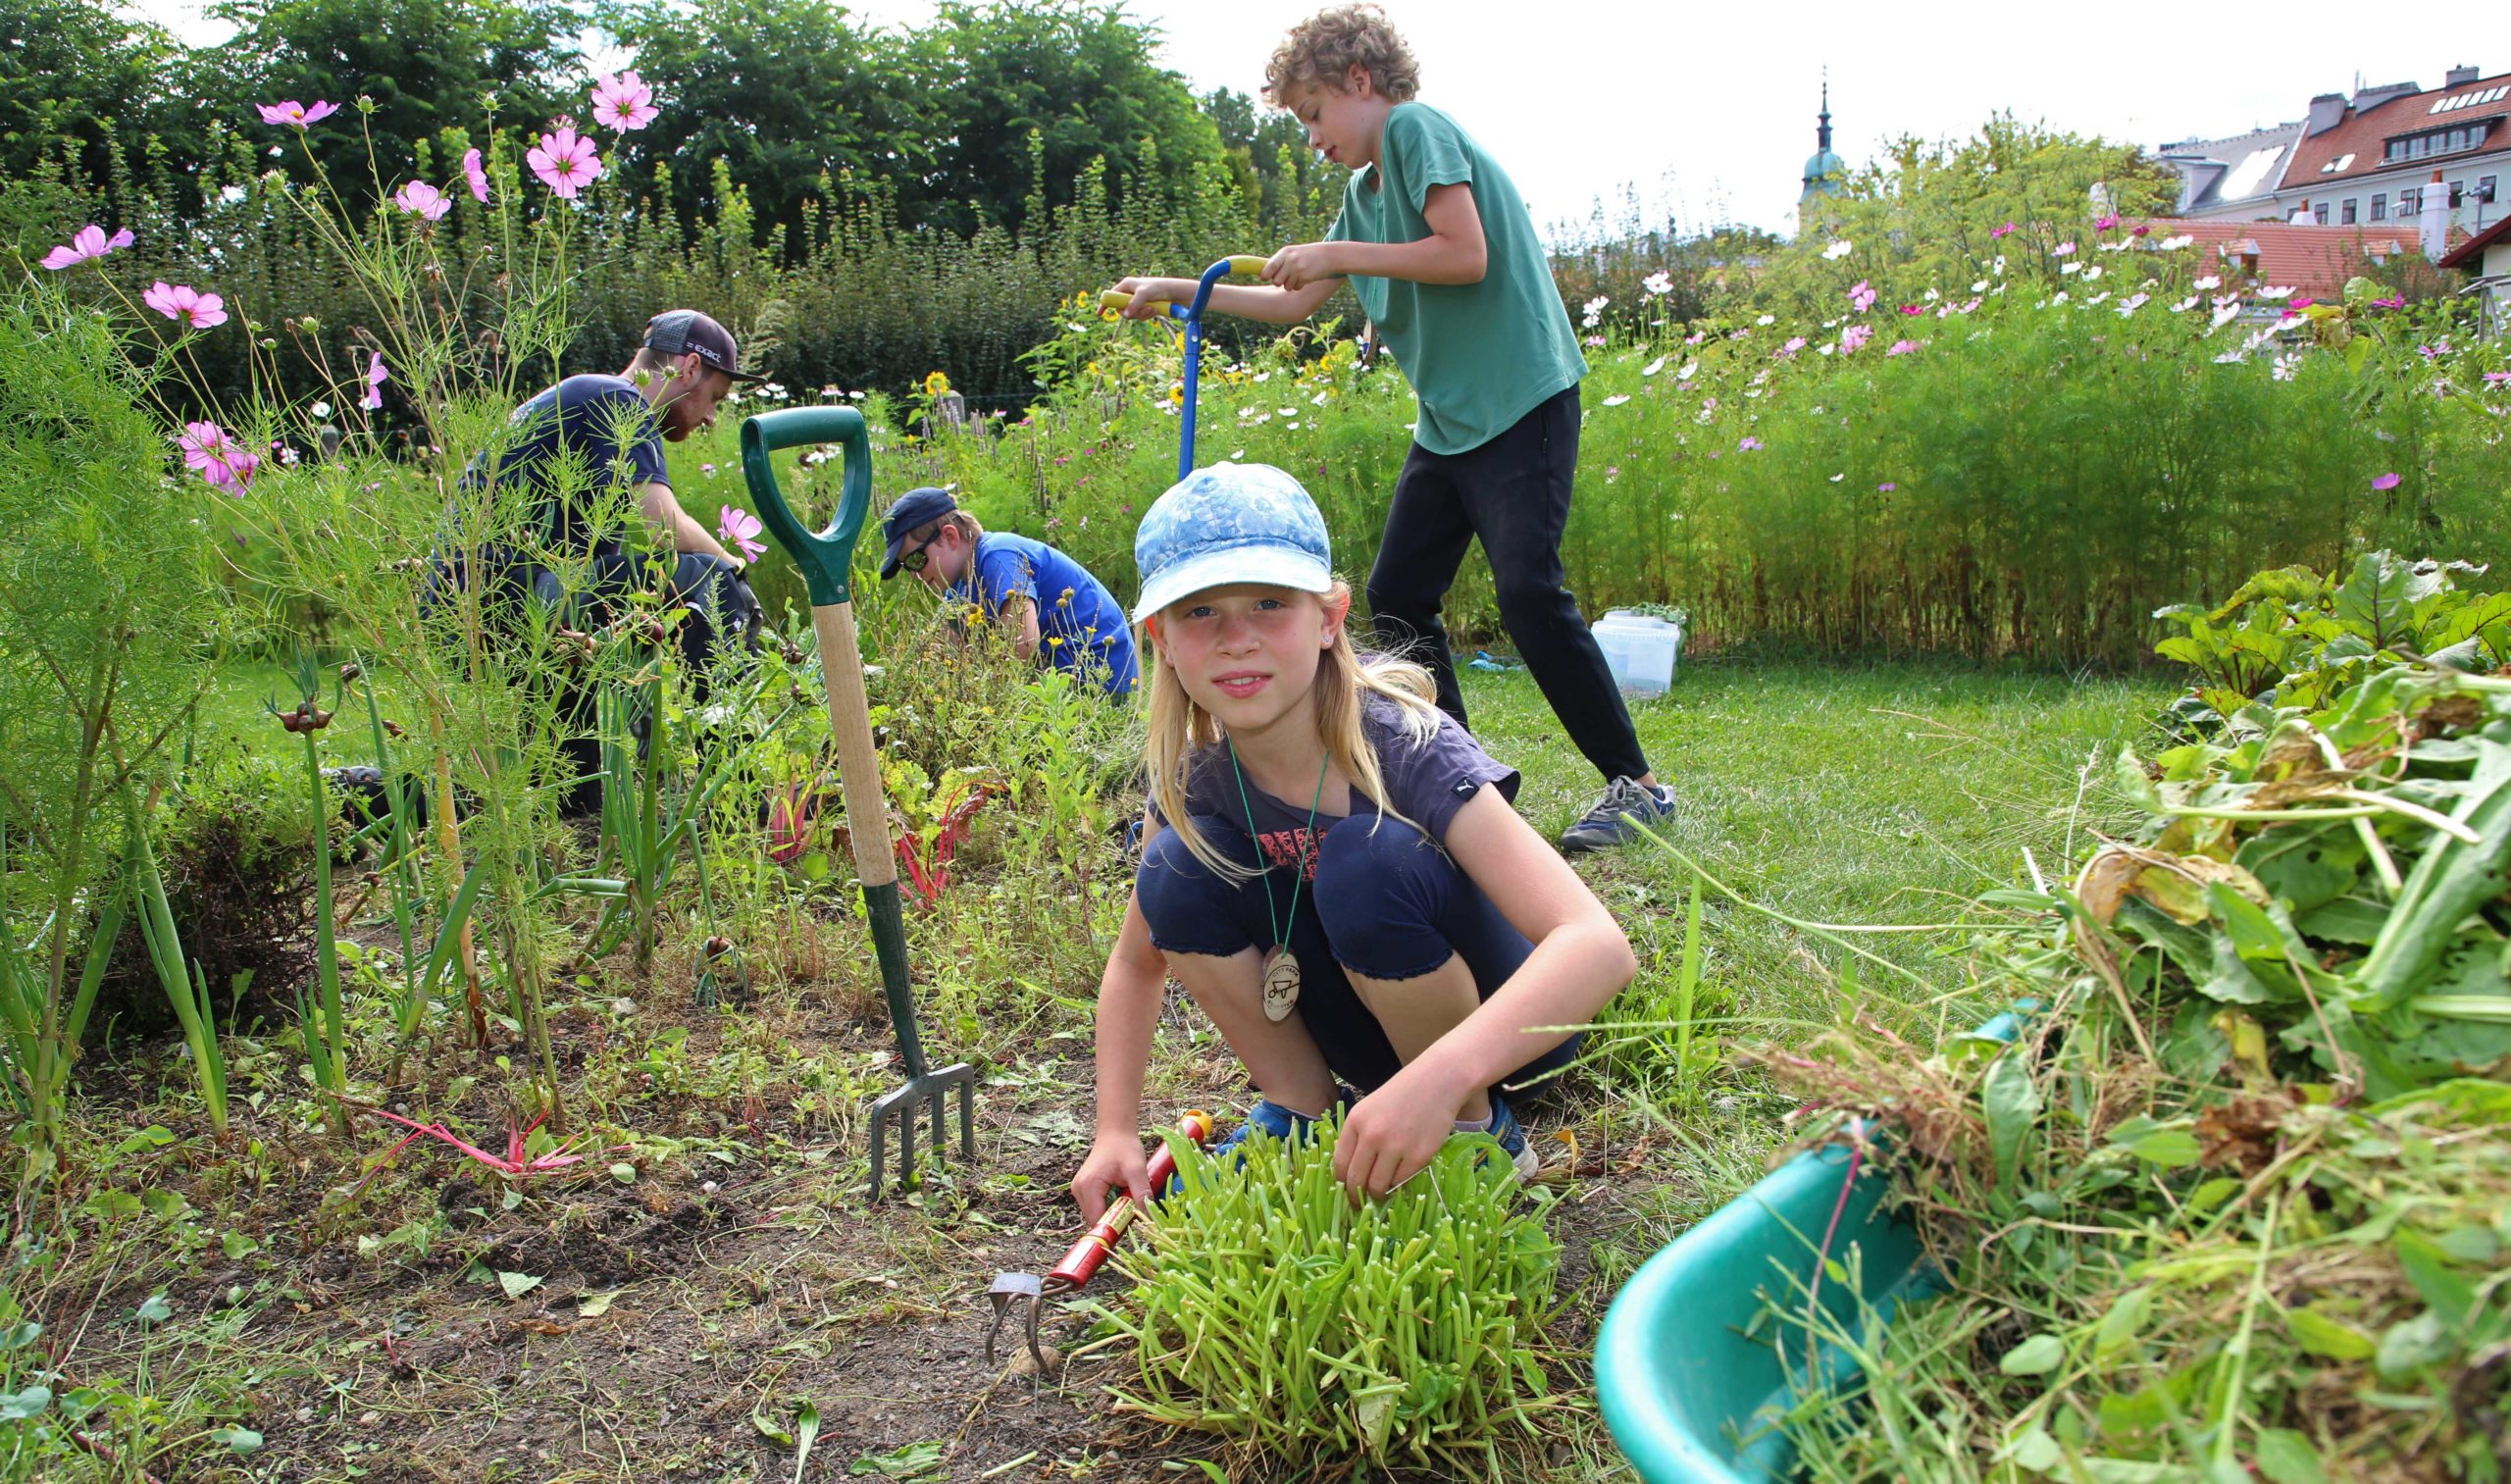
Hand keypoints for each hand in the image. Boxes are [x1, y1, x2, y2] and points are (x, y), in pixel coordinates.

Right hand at [1071, 1131, 1151, 1225]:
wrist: (1115, 1132)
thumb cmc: (1125, 1147)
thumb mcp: (1137, 1169)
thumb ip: (1141, 1193)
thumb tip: (1147, 1215)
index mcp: (1088, 1186)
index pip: (1098, 1220)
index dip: (1114, 1227)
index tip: (1131, 1224)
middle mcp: (1079, 1190)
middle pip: (1096, 1219)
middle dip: (1115, 1218)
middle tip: (1132, 1208)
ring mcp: (1079, 1190)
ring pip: (1096, 1214)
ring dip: (1113, 1211)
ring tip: (1126, 1197)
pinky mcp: (1084, 1189)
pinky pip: (1097, 1206)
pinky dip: (1110, 1205)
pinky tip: (1120, 1193)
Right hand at [1109, 277, 1188, 319]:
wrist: (1175, 293)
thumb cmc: (1159, 288)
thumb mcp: (1145, 294)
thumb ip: (1134, 304)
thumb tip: (1125, 315)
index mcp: (1126, 285)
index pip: (1111, 295)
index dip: (1105, 304)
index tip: (1100, 314)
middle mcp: (1130, 293)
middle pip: (1121, 309)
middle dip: (1130, 312)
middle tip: (1141, 310)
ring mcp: (1137, 301)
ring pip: (1131, 314)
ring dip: (1141, 314)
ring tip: (1152, 309)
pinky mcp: (1144, 308)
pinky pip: (1139, 317)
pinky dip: (1146, 316)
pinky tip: (1155, 311)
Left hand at [1263, 242, 1337, 290]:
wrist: (1329, 256)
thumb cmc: (1308, 255)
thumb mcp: (1294, 253)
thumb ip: (1281, 261)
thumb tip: (1264, 274)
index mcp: (1285, 252)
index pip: (1269, 266)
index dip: (1264, 275)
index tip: (1263, 278)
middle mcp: (1290, 260)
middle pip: (1276, 281)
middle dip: (1279, 282)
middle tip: (1286, 278)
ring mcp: (1298, 269)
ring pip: (1286, 286)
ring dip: (1290, 285)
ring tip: (1298, 276)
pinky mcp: (1305, 277)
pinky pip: (1296, 288)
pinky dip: (1300, 285)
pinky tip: (1306, 277)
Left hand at [1332, 1064, 1471, 1201]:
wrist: (1438, 1081)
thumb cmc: (1403, 1093)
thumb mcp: (1370, 1107)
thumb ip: (1359, 1134)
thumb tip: (1351, 1169)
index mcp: (1356, 1122)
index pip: (1340, 1163)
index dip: (1341, 1182)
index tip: (1344, 1191)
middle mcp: (1372, 1136)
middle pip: (1356, 1179)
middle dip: (1355, 1196)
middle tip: (1358, 1204)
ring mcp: (1395, 1147)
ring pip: (1378, 1185)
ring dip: (1378, 1194)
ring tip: (1381, 1194)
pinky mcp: (1418, 1156)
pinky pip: (1401, 1181)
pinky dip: (1398, 1186)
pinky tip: (1398, 1182)